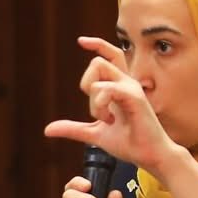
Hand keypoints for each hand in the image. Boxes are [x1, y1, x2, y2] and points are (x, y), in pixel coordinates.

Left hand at [44, 37, 177, 174]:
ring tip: (105, 118)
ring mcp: (131, 88)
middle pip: (97, 62)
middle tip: (97, 110)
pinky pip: (107, 88)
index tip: (81, 41)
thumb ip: (73, 129)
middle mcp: (126, 82)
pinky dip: (100, 104)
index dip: (97, 44)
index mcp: (119, 87)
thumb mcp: (95, 134)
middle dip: (86, 83)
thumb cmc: (129, 142)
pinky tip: (109, 120)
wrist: (149, 156)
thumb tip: (48, 129)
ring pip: (99, 70)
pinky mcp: (135, 97)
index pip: (111, 55)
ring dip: (94, 99)